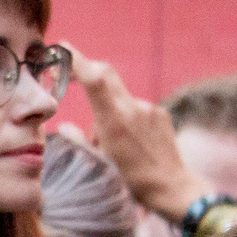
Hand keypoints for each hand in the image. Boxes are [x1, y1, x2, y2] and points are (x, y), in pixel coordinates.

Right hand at [78, 58, 205, 220]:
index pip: (95, 80)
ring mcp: (149, 109)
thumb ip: (79, 141)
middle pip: (106, 75)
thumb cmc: (132, 181)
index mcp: (115, 121)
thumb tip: (67, 126)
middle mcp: (133, 109)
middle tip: (71, 74)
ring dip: (108, 110)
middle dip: (87, 71)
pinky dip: (126, 118)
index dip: (78, 61)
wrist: (172, 187)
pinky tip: (132, 142)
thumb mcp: (99, 164)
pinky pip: (136, 108)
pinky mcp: (161, 113)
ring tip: (112, 142)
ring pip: (119, 98)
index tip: (64, 48)